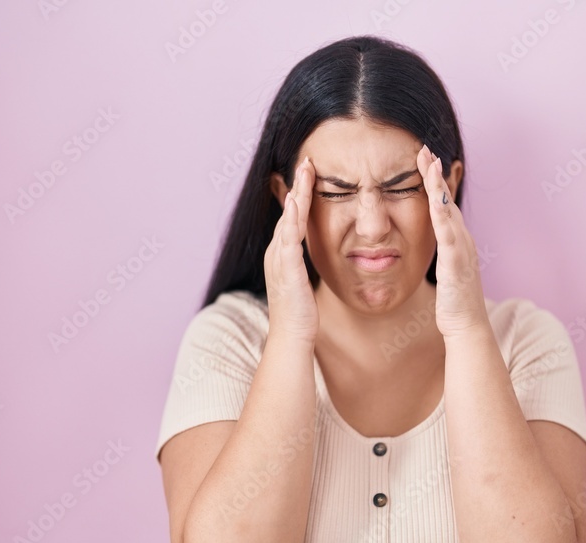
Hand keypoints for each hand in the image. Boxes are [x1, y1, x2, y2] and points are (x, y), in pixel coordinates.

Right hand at [264, 156, 319, 343]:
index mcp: (282, 255)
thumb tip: (309, 259)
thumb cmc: (301, 316)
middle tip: (307, 160)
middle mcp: (277, 253)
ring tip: (305, 171)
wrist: (291, 339)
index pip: (292, 218)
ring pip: (288, 219)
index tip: (309, 174)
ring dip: (296, 194)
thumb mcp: (303, 284)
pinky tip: (295, 202)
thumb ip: (304, 267)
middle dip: (297, 186)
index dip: (299, 196)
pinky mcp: (286, 270)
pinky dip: (291, 219)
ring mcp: (279, 260)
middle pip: (288, 212)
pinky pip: (288, 239)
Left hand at [416, 145, 489, 338]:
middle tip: (424, 149)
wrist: (467, 325)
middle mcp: (462, 239)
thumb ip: (442, 252)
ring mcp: (461, 249)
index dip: (434, 182)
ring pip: (448, 210)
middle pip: (446, 199)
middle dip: (436, 174)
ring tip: (429, 164)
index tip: (423, 160)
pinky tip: (434, 200)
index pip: (443, 204)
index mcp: (456, 240)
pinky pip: (448, 235)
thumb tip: (435, 242)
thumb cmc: (454, 302)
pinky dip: (442, 215)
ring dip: (439, 186)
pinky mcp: (456, 263)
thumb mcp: (445, 270)